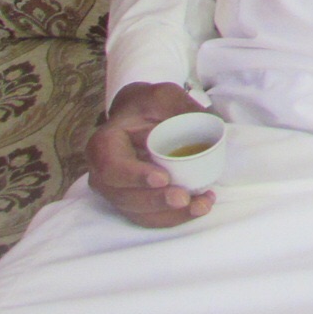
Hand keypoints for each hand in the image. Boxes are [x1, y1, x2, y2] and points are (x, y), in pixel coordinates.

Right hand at [85, 82, 215, 227]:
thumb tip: (209, 126)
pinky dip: (175, 217)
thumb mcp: (163, 96)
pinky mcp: (134, 203)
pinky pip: (151, 218)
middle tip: (184, 198)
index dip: (134, 177)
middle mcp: (104, 174)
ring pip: (139, 213)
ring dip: (171, 215)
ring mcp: (117, 192)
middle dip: (156, 201)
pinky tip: (199, 207)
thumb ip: (179, 107)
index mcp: (103, 145)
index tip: (162, 178)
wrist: (142, 118)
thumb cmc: (150, 106)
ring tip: (201, 204)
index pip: (111, 167)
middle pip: (124, 196)